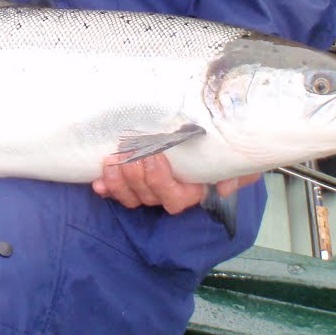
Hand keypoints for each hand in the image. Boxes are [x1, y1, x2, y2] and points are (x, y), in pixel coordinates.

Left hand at [93, 153, 257, 215]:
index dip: (160, 181)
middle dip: (135, 177)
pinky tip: (97, 181)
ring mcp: (149, 189)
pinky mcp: (133, 181)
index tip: (154, 156)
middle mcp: (169, 193)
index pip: (174, 198)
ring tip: (111, 161)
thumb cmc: (223, 149)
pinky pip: (117, 191)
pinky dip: (107, 187)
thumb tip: (225, 187)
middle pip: (148, 196)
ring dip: (118, 181)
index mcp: (192, 191)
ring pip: (130, 196)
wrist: (210, 136)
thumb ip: (238, 174)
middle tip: (129, 153)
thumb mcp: (237, 160)